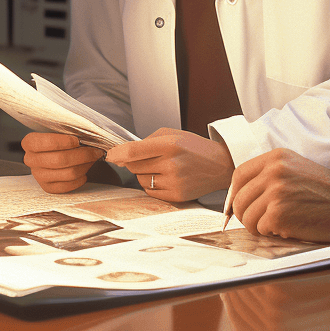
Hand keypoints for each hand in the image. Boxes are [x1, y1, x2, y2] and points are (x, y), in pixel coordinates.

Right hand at [21, 132, 102, 193]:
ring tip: (92, 159)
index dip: (65, 142)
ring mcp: (38, 175)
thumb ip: (70, 130)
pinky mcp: (47, 187)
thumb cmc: (60, 137)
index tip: (78, 140)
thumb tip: (89, 136)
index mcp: (30, 142)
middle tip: (96, 150)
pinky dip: (81, 178)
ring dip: (85, 166)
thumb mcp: (61, 128)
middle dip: (83, 155)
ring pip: (68, 174)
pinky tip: (85, 170)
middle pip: (60, 160)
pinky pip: (68, 186)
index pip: (47, 143)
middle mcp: (31, 160)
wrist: (54, 151)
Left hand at [105, 128, 233, 201]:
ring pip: (140, 180)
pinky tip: (166, 177)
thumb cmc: (194, 147)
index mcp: (170, 145)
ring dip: (144, 173)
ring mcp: (173, 182)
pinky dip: (152, 184)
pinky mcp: (176, 196)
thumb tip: (122, 154)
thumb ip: (147, 141)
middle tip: (149, 157)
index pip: (133, 151)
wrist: (219, 165)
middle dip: (134, 162)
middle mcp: (171, 164)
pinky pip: (149, 191)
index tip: (109, 155)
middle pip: (134, 166)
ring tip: (162, 167)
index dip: (117, 153)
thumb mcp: (173, 134)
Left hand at [228, 149, 329, 242]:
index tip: (236, 205)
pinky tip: (288, 228)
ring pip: (247, 216)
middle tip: (258, 222)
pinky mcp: (279, 215)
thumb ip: (270, 174)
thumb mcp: (296, 168)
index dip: (235, 193)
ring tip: (277, 225)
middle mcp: (274, 172)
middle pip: (239, 198)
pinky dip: (271, 233)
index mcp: (277, 157)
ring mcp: (276, 193)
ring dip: (258, 226)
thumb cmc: (327, 191)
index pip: (239, 175)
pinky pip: (261, 229)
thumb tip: (242, 193)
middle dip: (244, 215)